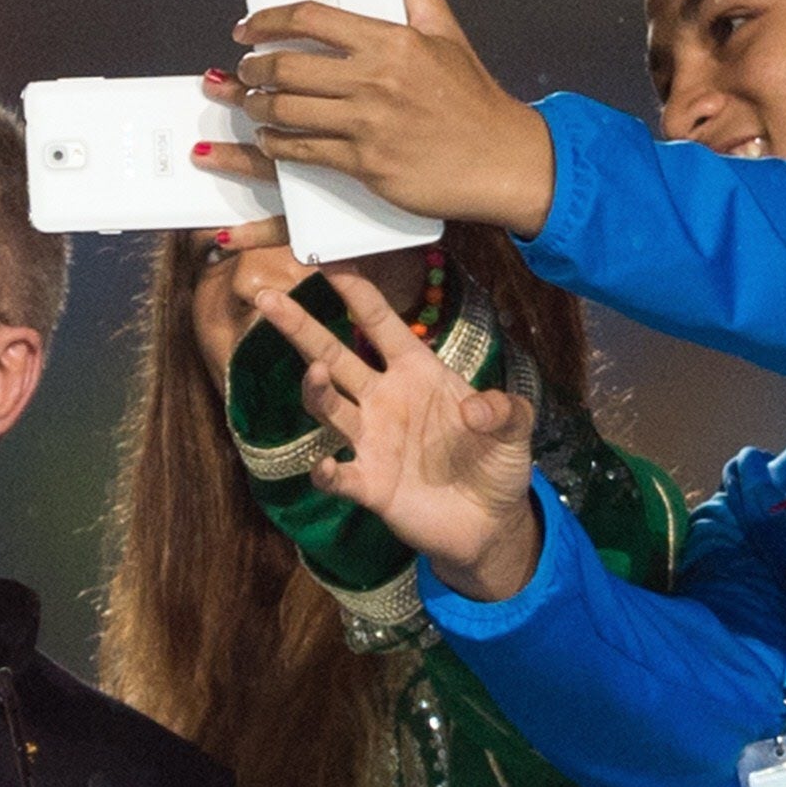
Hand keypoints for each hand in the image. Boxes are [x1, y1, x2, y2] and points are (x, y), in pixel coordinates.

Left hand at [212, 0, 558, 237]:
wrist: (502, 159)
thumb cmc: (471, 96)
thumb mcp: (444, 26)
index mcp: (391, 40)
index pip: (309, 17)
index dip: (266, 20)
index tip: (247, 28)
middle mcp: (376, 79)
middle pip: (287, 66)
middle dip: (253, 68)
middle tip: (245, 69)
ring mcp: (368, 123)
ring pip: (286, 110)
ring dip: (256, 106)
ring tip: (253, 103)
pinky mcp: (365, 164)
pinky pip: (301, 151)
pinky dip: (275, 145)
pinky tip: (271, 139)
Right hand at [247, 265, 543, 599]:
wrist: (490, 523)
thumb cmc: (498, 463)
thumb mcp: (517, 428)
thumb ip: (506, 410)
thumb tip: (476, 408)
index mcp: (417, 373)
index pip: (380, 325)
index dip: (357, 293)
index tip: (329, 263)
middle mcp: (384, 400)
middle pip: (333, 355)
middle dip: (301, 327)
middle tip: (268, 298)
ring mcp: (371, 441)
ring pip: (328, 407)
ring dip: (316, 389)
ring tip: (314, 372)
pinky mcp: (369, 485)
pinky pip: (338, 475)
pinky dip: (327, 472)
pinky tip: (324, 467)